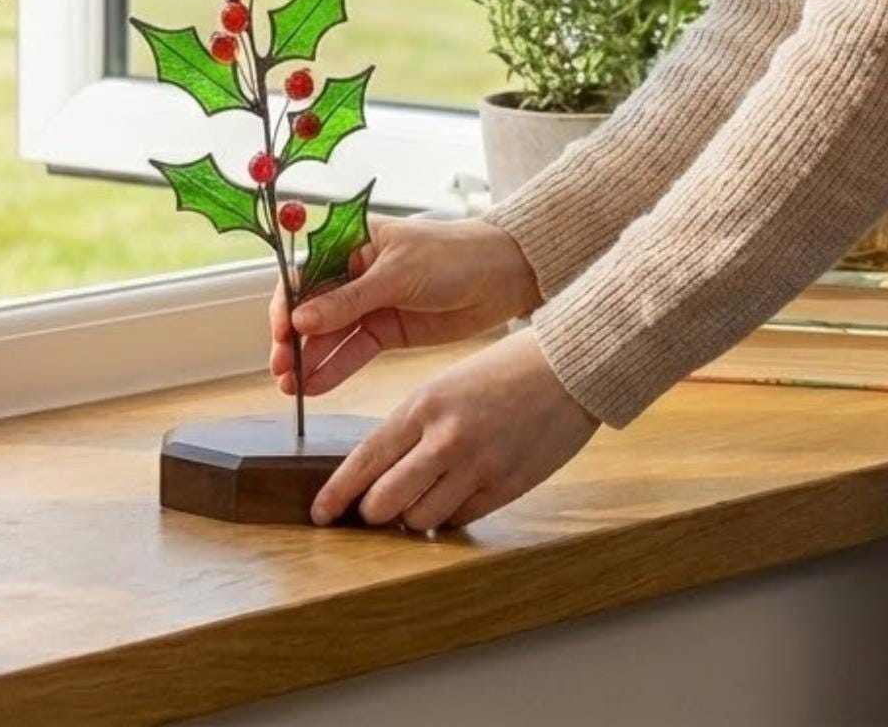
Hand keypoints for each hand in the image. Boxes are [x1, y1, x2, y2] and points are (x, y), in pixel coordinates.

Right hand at [268, 215, 540, 397]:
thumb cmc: (452, 256)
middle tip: (282, 368)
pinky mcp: (387, 332)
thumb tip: (301, 320)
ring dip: (309, 359)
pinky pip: (353, 352)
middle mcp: (355, 273)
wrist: (502, 278)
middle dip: (293, 338)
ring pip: (329, 335)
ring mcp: (370, 305)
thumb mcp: (398, 274)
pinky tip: (315, 386)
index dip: (287, 303)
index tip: (281, 332)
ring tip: (292, 387)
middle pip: (312, 308)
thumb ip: (350, 299)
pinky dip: (334, 369)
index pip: (306, 272)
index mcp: (352, 242)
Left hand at [308, 326, 598, 530]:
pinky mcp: (506, 486)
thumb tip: (383, 467)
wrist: (567, 369)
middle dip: (372, 512)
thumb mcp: (447, 385)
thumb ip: (415, 424)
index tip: (319, 512)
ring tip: (417, 502)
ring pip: (419, 518)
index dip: (337, 492)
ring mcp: (477, 466)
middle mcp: (445, 438)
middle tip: (371, 511)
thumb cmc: (504, 371)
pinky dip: (448, 516)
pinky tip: (452, 500)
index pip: (366, 459)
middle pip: (385, 501)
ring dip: (411, 517)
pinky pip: (459, 519)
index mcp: (424, 405)